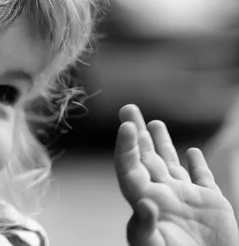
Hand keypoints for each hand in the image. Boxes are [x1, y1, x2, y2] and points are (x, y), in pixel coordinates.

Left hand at [114, 104, 238, 245]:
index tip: (126, 126)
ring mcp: (186, 199)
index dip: (125, 147)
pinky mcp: (211, 206)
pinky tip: (192, 152)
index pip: (129, 167)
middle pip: (145, 158)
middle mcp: (163, 195)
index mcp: (145, 202)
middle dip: (136, 133)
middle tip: (128, 108)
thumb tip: (142, 204)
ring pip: (170, 164)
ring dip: (162, 143)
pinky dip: (197, 165)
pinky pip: (201, 179)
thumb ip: (144, 228)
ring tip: (154, 122)